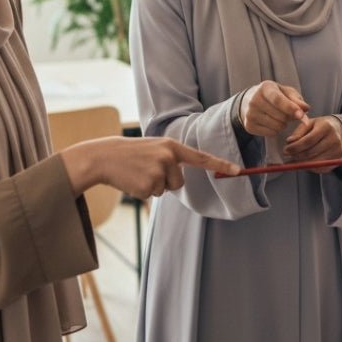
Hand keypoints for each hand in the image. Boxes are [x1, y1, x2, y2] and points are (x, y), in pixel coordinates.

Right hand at [61, 137, 240, 199]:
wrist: (103, 156)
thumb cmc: (130, 154)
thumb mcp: (153, 149)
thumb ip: (170, 159)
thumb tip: (179, 180)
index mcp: (172, 146)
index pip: (201, 158)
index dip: (220, 165)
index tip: (237, 171)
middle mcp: (169, 156)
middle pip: (179, 183)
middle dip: (164, 182)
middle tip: (145, 170)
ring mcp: (159, 170)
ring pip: (165, 190)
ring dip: (152, 186)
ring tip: (137, 173)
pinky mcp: (148, 183)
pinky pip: (152, 195)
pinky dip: (142, 191)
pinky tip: (132, 180)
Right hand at [239, 82, 310, 136]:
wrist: (251, 101)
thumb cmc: (274, 95)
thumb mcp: (286, 92)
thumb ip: (297, 100)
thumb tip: (305, 109)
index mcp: (265, 88)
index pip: (277, 100)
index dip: (290, 108)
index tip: (301, 115)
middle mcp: (254, 100)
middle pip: (280, 116)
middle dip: (290, 117)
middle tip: (289, 113)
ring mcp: (250, 114)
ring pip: (277, 126)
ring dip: (284, 124)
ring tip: (280, 117)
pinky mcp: (249, 126)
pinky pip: (271, 133)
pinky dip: (276, 130)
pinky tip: (272, 122)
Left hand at [282, 116, 341, 172]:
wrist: (340, 131)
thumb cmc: (321, 126)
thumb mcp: (310, 123)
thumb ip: (299, 132)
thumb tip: (289, 142)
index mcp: (326, 127)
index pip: (308, 141)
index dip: (295, 147)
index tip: (285, 150)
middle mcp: (334, 140)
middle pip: (311, 153)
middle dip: (296, 156)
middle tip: (287, 155)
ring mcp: (337, 151)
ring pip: (314, 162)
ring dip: (301, 163)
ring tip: (294, 159)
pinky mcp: (337, 160)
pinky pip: (320, 168)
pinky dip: (310, 166)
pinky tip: (305, 161)